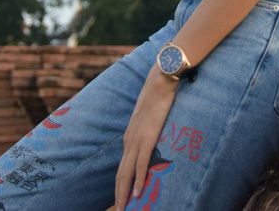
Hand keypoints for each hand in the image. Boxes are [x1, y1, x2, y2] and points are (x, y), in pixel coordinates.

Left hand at [114, 67, 177, 208]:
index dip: (121, 183)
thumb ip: (149, 127)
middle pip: (120, 173)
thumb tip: (154, 133)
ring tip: (124, 208)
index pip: (122, 165)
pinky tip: (138, 193)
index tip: (121, 197)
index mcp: (130, 136)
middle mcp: (129, 140)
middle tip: (119, 210)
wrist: (160, 81)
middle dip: (119, 194)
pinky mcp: (147, 138)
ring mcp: (136, 140)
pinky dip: (138, 180)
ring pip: (127, 172)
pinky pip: (141, 164)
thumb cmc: (157, 95)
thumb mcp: (150, 116)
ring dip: (125, 192)